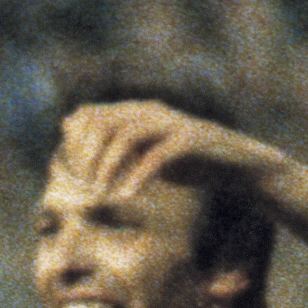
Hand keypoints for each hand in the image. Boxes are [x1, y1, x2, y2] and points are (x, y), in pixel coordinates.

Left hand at [52, 100, 276, 209]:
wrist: (239, 167)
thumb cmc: (190, 162)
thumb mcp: (145, 153)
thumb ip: (109, 141)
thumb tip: (68, 124)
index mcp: (138, 111)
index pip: (90, 115)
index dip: (76, 144)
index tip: (72, 176)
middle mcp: (152, 110)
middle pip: (103, 123)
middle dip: (87, 156)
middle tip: (84, 187)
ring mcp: (172, 123)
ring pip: (126, 135)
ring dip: (108, 166)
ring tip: (100, 194)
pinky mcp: (192, 140)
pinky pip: (157, 156)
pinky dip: (139, 176)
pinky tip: (128, 196)